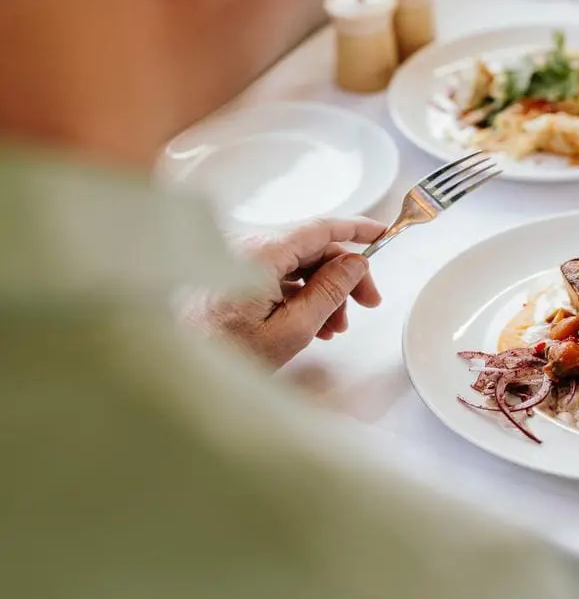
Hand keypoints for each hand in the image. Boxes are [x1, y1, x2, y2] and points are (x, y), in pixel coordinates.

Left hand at [188, 218, 385, 367]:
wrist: (175, 370)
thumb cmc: (225, 356)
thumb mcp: (291, 330)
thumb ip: (328, 292)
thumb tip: (354, 264)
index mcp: (261, 254)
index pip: (320, 228)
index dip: (356, 229)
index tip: (383, 234)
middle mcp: (246, 249)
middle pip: (311, 249)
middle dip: (344, 276)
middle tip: (368, 304)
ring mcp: (237, 262)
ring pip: (296, 265)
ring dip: (323, 291)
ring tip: (335, 328)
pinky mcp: (231, 277)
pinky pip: (277, 276)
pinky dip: (300, 296)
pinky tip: (313, 324)